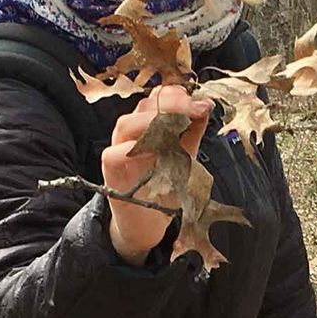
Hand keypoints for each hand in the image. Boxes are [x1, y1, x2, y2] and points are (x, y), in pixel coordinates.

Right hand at [102, 85, 212, 265]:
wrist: (149, 221)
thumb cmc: (165, 184)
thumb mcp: (184, 154)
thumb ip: (193, 131)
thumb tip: (206, 104)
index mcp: (148, 122)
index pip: (160, 96)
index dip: (180, 96)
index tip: (202, 104)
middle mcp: (131, 130)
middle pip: (145, 105)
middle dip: (174, 104)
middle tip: (198, 110)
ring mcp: (117, 147)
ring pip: (128, 123)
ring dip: (155, 122)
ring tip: (180, 126)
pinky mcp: (110, 169)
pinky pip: (116, 154)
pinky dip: (135, 151)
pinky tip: (156, 151)